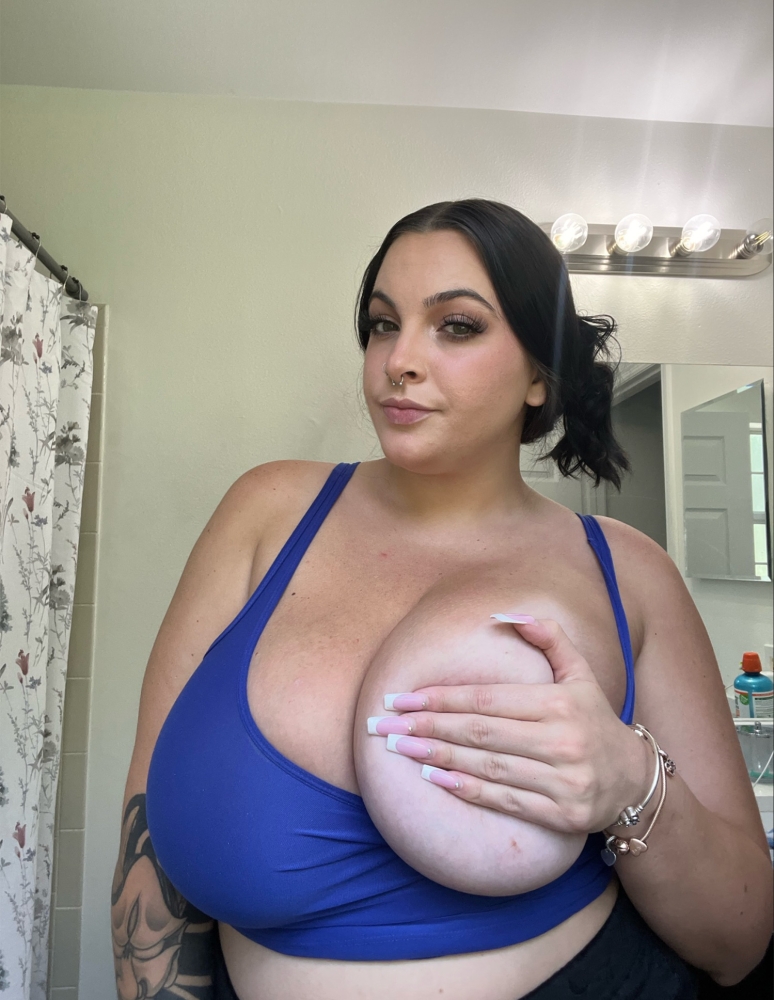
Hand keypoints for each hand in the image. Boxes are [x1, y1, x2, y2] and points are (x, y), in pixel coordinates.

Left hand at [377, 617, 650, 834]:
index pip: (488, 699)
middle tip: (386, 725)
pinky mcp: (560, 814)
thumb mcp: (580, 672)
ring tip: (401, 748)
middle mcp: (561, 740)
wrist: (635, 781)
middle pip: (480, 732)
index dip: (442, 698)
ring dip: (438, 756)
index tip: (403, 697)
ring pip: (487, 766)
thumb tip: (503, 612)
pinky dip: (467, 789)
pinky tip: (435, 778)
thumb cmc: (593, 719)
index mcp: (560, 702)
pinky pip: (504, 800)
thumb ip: (548, 636)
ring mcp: (562, 780)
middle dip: (428, 726)